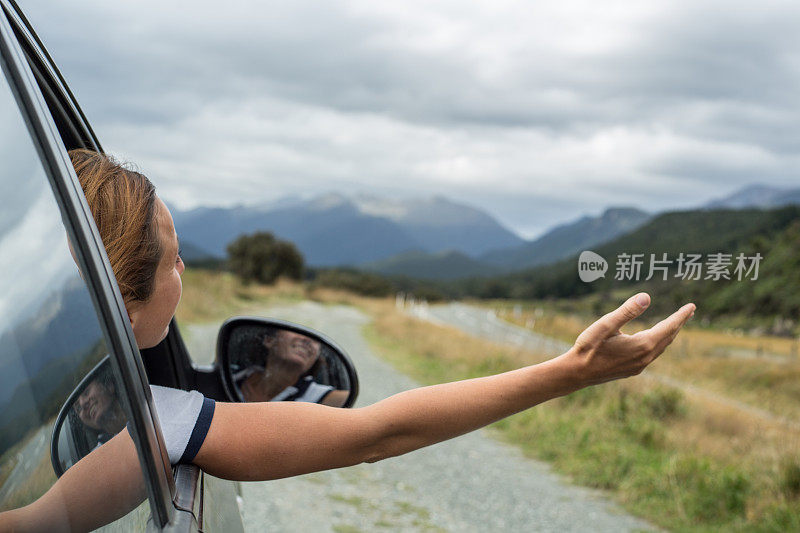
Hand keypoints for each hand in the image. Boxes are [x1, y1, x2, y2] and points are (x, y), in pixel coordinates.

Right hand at [567, 292, 694, 385]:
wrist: (576, 373)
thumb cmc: (588, 347)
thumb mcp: (605, 325)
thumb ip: (626, 311)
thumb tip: (647, 297)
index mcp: (642, 345)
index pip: (668, 327)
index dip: (680, 316)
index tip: (691, 306)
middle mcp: (645, 357)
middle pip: (668, 337)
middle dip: (679, 323)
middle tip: (690, 311)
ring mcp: (640, 366)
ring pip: (661, 347)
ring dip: (670, 334)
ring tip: (675, 324)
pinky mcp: (633, 370)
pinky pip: (653, 354)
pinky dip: (660, 343)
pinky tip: (655, 340)